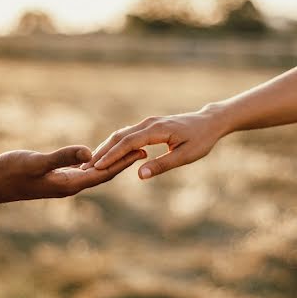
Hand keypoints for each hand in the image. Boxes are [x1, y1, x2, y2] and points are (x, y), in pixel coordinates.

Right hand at [0, 145, 145, 202]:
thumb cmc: (10, 172)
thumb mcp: (36, 162)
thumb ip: (62, 157)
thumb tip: (89, 152)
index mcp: (69, 184)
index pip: (104, 173)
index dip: (124, 162)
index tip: (142, 151)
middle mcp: (69, 186)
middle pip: (103, 173)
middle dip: (124, 162)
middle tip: (144, 149)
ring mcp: (61, 183)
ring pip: (93, 172)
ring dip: (110, 163)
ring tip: (127, 152)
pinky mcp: (53, 178)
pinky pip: (80, 170)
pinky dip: (93, 162)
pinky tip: (96, 157)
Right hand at [86, 107, 229, 178]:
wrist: (210, 122)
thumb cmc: (201, 140)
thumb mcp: (185, 156)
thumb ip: (162, 165)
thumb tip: (140, 175)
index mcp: (157, 130)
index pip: (128, 143)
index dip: (111, 155)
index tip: (97, 167)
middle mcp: (149, 123)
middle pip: (119, 136)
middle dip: (102, 151)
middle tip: (86, 167)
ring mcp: (148, 123)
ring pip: (121, 134)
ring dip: (106, 147)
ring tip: (92, 162)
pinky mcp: (149, 126)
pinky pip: (128, 134)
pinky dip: (115, 144)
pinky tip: (108, 154)